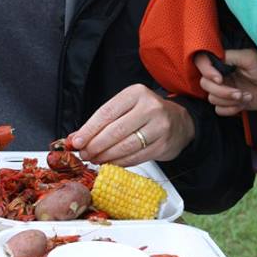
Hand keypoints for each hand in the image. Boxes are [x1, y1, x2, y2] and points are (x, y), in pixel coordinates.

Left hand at [67, 84, 194, 165]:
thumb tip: (75, 137)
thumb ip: (102, 121)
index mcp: (136, 93)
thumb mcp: (126, 108)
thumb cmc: (148, 113)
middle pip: (115, 130)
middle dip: (95, 145)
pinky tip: (110, 163)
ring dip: (106, 156)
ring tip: (95, 159)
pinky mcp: (163, 145)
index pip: (106, 112)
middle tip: (84, 154)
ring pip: (125, 146)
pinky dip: (120, 162)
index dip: (89, 130)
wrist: (181, 122)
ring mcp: (159, 127)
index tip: (76, 142)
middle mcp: (149, 107)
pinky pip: (136, 157)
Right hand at [194, 49, 256, 115]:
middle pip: (205, 84)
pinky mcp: (231, 104)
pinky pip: (219, 110)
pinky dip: (231, 109)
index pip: (202, 62)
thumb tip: (215, 60)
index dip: (207, 72)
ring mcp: (225, 90)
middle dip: (222, 91)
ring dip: (229, 101)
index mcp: (224, 62)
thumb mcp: (250, 58)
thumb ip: (230, 56)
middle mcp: (222, 75)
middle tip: (239, 93)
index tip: (220, 79)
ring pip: (212, 99)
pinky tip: (245, 104)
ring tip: (247, 97)